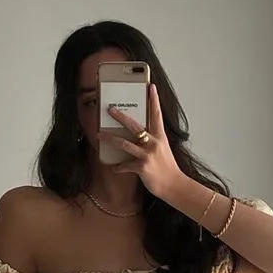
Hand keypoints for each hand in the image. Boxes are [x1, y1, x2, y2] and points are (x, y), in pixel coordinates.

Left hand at [101, 84, 182, 198]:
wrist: (174, 185)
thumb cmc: (167, 168)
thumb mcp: (162, 150)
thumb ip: (152, 141)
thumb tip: (138, 135)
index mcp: (160, 137)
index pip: (156, 114)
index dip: (154, 100)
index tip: (150, 87)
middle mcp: (154, 143)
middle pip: (134, 125)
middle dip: (120, 116)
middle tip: (110, 109)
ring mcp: (148, 155)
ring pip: (124, 143)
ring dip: (109, 139)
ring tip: (98, 135)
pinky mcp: (142, 167)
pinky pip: (125, 165)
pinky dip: (118, 167)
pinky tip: (114, 167)